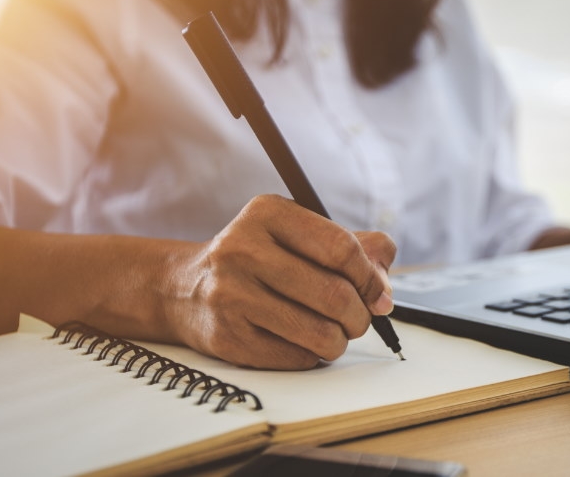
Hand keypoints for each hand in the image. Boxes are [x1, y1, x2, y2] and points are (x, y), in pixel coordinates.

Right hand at [168, 194, 395, 369]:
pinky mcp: (227, 337)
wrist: (184, 289)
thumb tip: (385, 288)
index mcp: (267, 213)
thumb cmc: (258, 260)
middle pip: (334, 294)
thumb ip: (353, 247)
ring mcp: (230, 295)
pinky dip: (312, 354)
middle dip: (360, 315)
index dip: (371, 277)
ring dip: (340, 340)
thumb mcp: (298, 235)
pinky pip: (297, 357)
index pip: (341, 248)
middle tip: (359, 319)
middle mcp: (242, 249)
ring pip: (320, 333)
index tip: (379, 294)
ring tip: (334, 333)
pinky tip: (301, 341)